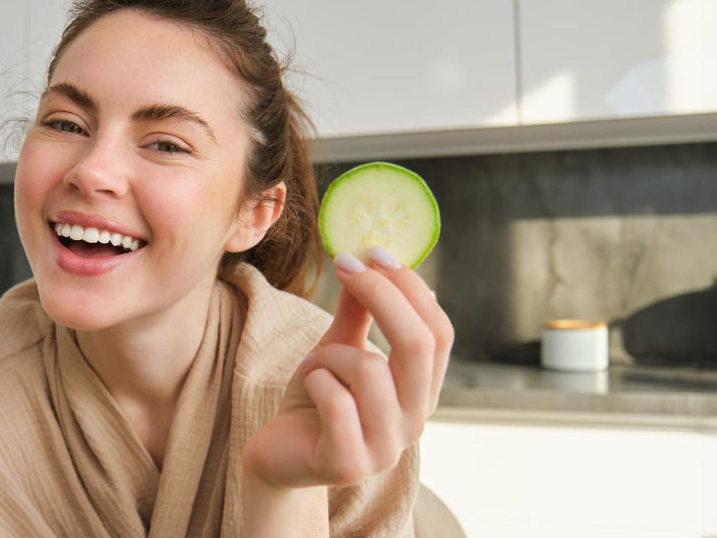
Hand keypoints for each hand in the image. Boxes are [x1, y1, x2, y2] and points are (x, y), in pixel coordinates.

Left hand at [243, 247, 453, 488]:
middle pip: (418, 345)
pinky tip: (309, 390)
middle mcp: (415, 421)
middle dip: (381, 295)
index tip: (374, 252)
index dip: (410, 287)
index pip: (438, 332)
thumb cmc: (314, 399)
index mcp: (422, 391)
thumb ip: (360, 313)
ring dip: (331, 354)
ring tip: (318, 366)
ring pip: (369, 369)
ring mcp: (386, 448)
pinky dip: (315, 381)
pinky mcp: (349, 464)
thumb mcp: (338, 348)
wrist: (278, 455)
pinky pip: (336, 401)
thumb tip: (373, 259)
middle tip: (346, 266)